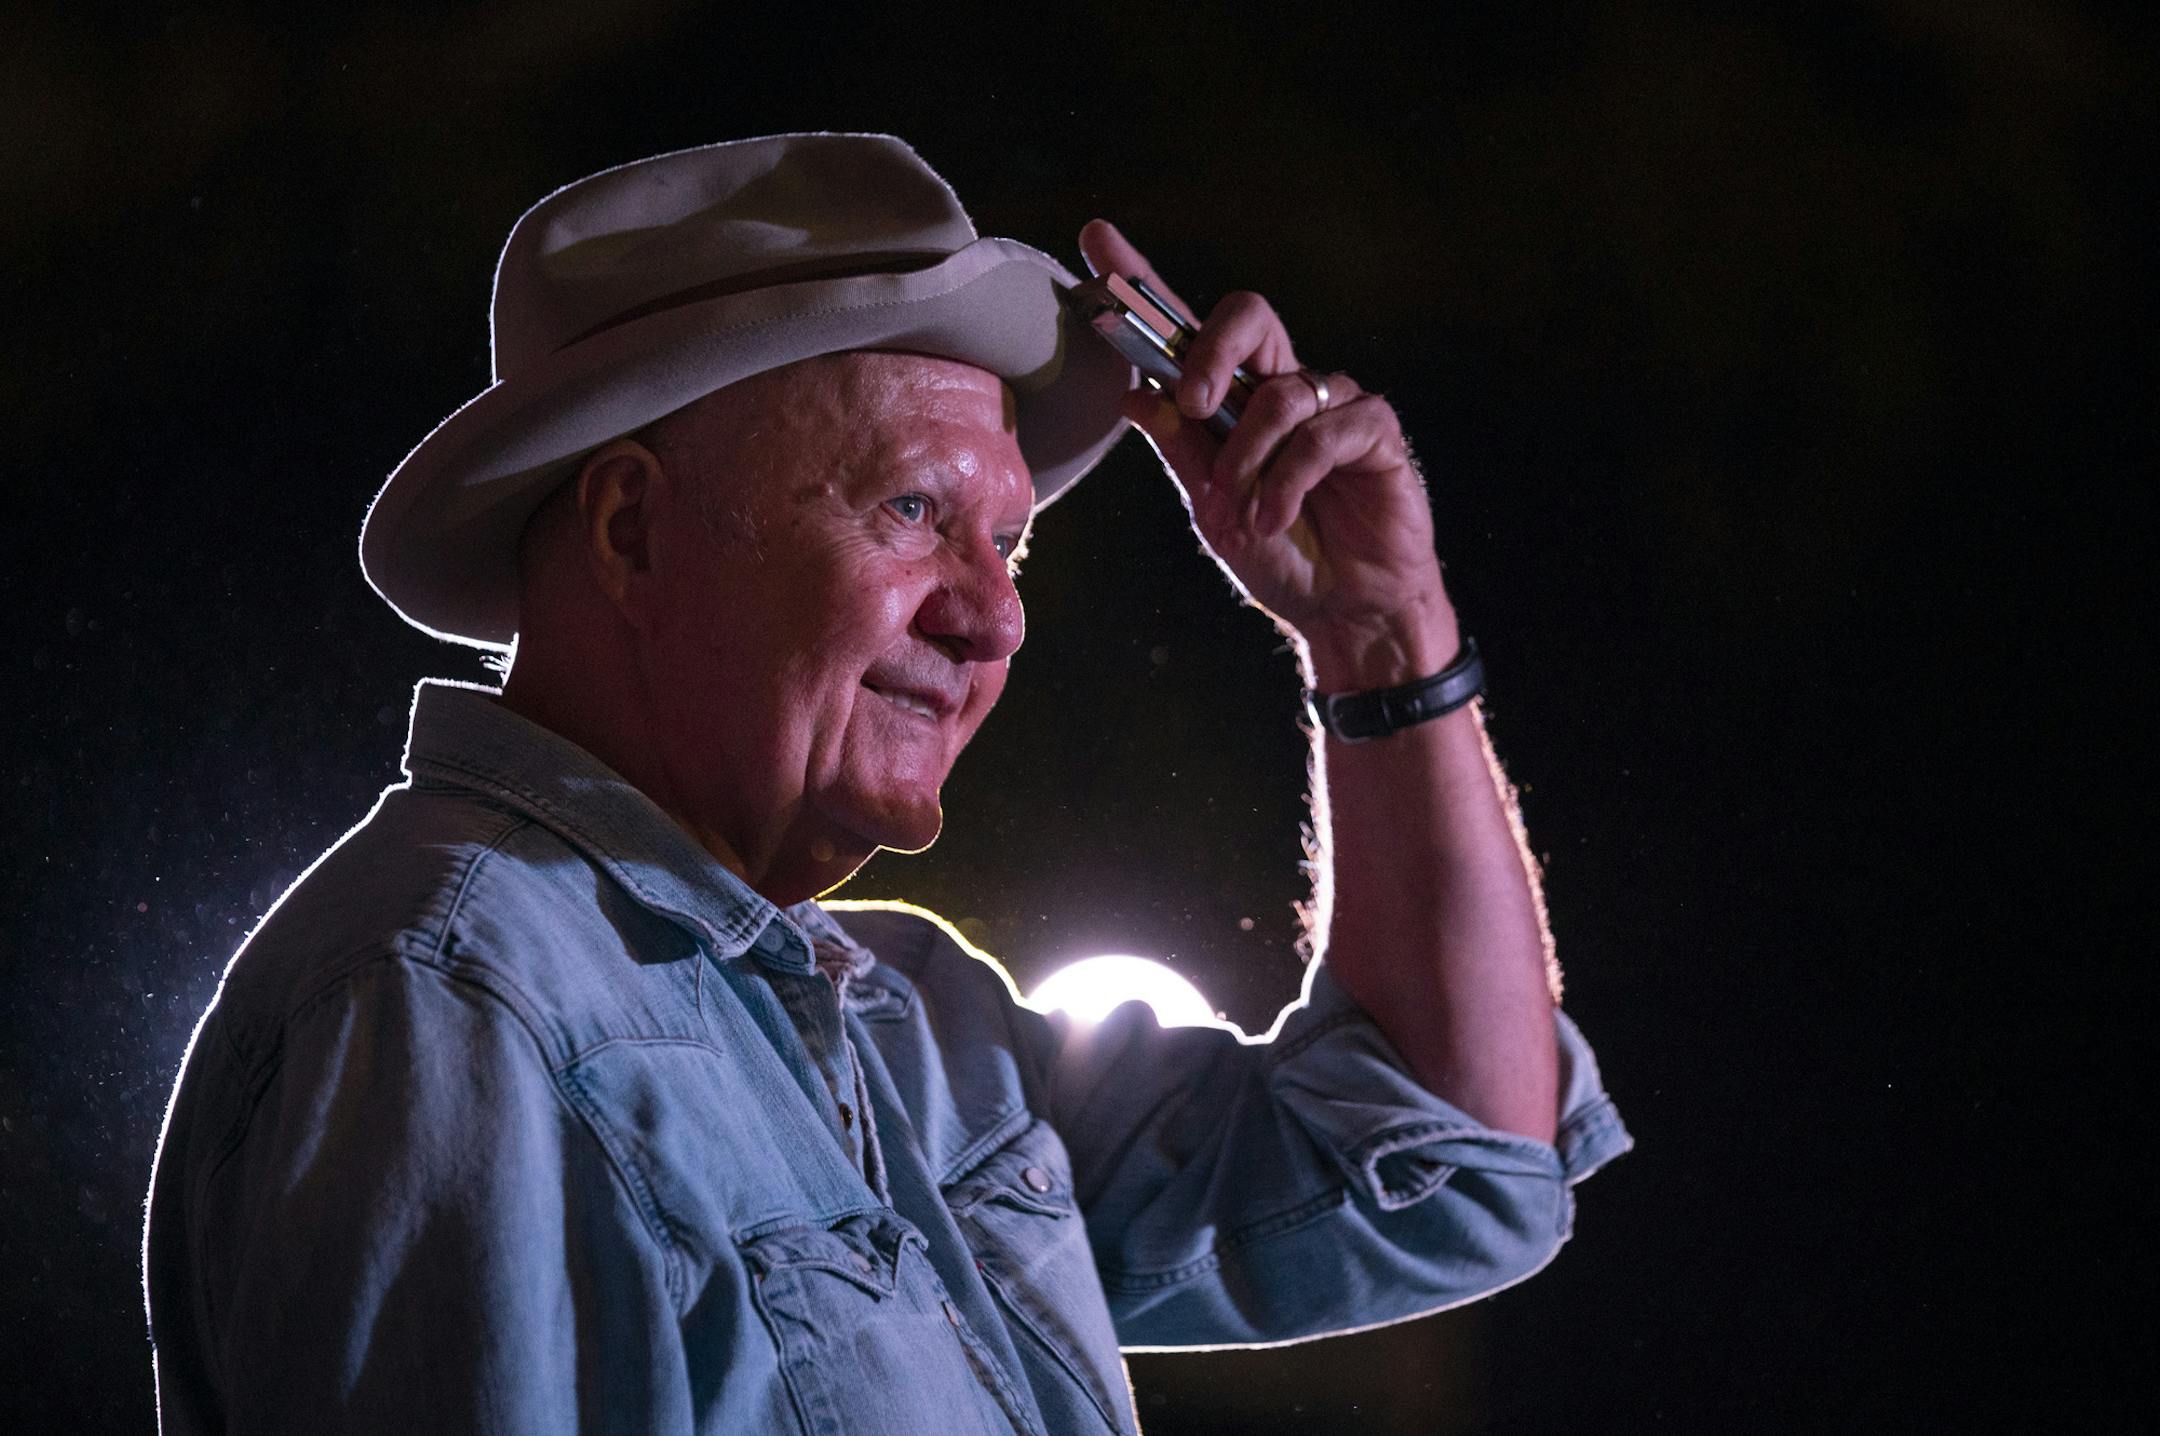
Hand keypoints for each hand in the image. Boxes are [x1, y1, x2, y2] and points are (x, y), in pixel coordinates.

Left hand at [1077, 220, 1457, 688]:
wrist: (1342, 612)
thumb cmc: (1281, 556)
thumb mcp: (1213, 507)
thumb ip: (1182, 448)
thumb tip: (1135, 393)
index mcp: (1234, 399)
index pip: (1185, 328)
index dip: (1143, 280)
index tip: (1095, 240)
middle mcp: (1283, 387)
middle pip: (1248, 315)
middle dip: (1210, 351)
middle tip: (1194, 404)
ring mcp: (1333, 403)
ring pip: (1279, 392)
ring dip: (1249, 460)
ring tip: (1245, 515)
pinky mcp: (1374, 431)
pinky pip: (1323, 431)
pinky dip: (1289, 480)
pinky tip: (1276, 518)